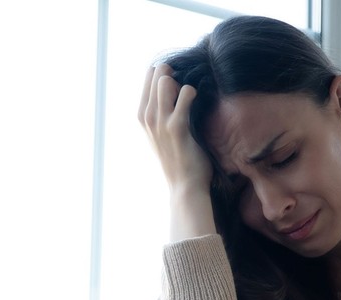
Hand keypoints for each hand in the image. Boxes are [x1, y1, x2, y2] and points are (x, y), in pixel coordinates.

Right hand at [137, 64, 215, 240]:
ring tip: (191, 97)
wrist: (185, 187)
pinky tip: (198, 101)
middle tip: (188, 88)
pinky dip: (193, 92)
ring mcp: (160, 122)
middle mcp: (147, 117)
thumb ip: (163, 111)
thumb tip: (174, 86)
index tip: (180, 83)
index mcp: (142, 116)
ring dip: (182, 82)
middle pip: (156, 73)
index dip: (165, 72)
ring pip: (166, 80)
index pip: (148, 76)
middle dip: (174, 73)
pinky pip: (185, 93)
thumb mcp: (163, 134)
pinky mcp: (176, 127)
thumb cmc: (179, 160)